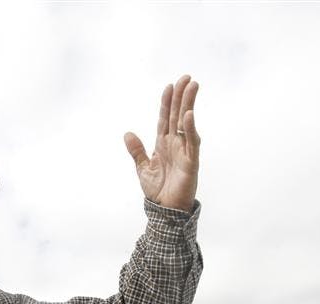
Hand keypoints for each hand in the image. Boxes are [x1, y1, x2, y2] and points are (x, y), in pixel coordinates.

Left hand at [124, 75, 200, 211]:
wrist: (166, 210)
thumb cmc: (158, 190)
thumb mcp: (143, 168)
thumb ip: (137, 150)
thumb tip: (127, 133)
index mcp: (163, 143)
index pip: (165, 118)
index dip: (167, 102)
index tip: (170, 85)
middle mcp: (175, 143)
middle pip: (178, 115)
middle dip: (182, 96)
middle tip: (187, 77)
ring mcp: (185, 151)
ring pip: (187, 123)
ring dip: (189, 105)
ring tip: (192, 87)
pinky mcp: (192, 161)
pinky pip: (192, 142)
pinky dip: (190, 129)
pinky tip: (189, 115)